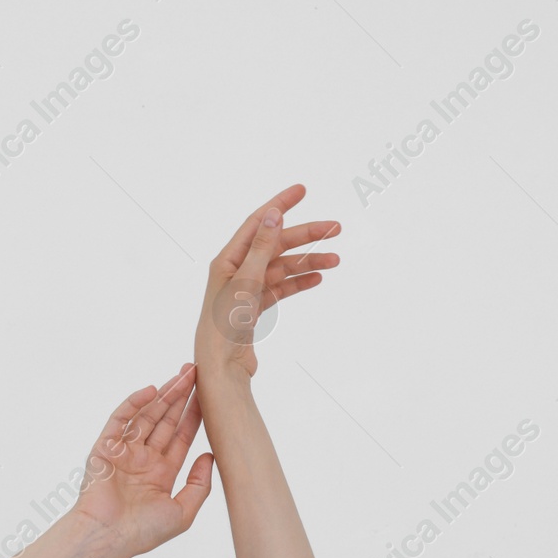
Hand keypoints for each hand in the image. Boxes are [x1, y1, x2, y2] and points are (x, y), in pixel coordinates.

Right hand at [69, 365, 213, 557]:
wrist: (106, 540)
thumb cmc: (141, 533)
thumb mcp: (182, 513)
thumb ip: (199, 485)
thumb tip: (210, 455)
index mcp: (161, 473)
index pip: (181, 436)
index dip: (194, 415)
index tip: (208, 394)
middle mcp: (143, 459)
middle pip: (165, 420)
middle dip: (181, 396)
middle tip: (194, 372)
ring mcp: (124, 452)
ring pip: (146, 416)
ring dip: (163, 395)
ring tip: (181, 375)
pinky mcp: (104, 448)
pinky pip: (120, 420)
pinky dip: (133, 403)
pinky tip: (151, 391)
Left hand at [193, 184, 340, 381]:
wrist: (221, 368)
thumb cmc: (224, 326)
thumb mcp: (246, 281)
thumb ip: (262, 247)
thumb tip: (274, 214)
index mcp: (228, 260)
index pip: (258, 222)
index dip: (280, 205)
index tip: (302, 190)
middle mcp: (235, 271)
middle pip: (276, 245)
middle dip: (305, 235)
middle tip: (336, 228)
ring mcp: (246, 290)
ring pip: (282, 268)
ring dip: (307, 261)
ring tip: (335, 258)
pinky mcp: (254, 309)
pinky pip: (280, 288)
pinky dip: (298, 282)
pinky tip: (318, 277)